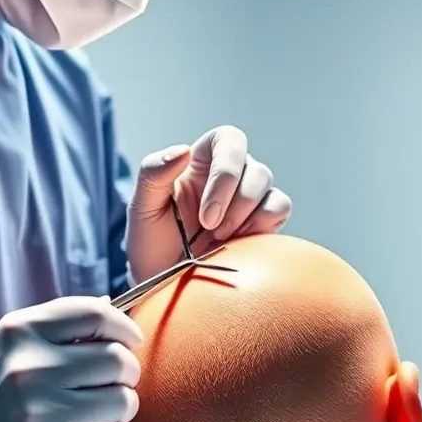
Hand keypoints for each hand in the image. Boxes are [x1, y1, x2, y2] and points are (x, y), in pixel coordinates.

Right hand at [0, 297, 141, 421]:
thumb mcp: (13, 343)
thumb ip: (61, 325)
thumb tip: (116, 312)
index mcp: (22, 331)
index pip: (96, 315)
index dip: (124, 327)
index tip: (130, 340)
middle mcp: (30, 367)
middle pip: (117, 360)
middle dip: (125, 372)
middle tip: (111, 382)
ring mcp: (40, 412)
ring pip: (122, 401)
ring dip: (120, 406)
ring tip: (99, 410)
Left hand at [126, 126, 291, 283]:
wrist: (165, 281)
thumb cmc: (151, 242)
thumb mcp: (142, 207)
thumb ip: (153, 173)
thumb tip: (183, 150)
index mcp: (201, 160)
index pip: (229, 140)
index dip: (227, 169)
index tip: (207, 211)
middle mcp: (230, 173)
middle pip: (255, 169)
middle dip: (233, 204)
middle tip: (209, 230)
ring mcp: (249, 196)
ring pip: (268, 188)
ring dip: (244, 216)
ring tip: (218, 239)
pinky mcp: (263, 221)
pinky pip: (279, 208)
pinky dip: (262, 226)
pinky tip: (237, 242)